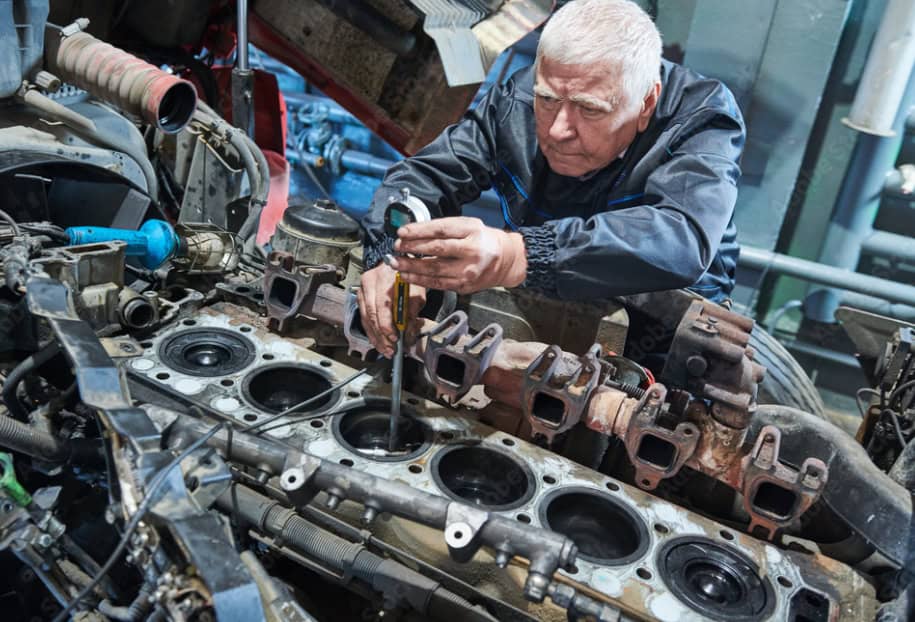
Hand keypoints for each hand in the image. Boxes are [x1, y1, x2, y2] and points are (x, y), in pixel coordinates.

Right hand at [357, 263, 426, 357]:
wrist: (394, 262)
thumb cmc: (406, 276)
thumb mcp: (416, 291)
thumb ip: (413, 312)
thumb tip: (408, 335)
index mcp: (385, 277)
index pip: (382, 305)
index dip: (387, 324)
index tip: (395, 337)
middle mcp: (369, 282)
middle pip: (371, 314)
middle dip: (381, 335)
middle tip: (390, 349)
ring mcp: (362, 289)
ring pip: (365, 318)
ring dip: (375, 337)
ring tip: (385, 350)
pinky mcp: (359, 296)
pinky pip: (363, 318)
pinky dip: (371, 331)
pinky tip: (378, 341)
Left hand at [390, 217, 526, 293]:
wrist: (505, 260)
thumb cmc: (482, 240)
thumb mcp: (468, 225)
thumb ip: (444, 228)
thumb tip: (413, 231)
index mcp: (472, 231)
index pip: (441, 229)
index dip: (419, 231)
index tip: (402, 232)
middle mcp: (472, 251)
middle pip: (437, 249)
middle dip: (413, 248)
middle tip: (396, 247)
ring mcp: (468, 270)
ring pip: (435, 269)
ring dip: (411, 267)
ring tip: (395, 263)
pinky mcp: (464, 285)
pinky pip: (437, 283)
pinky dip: (419, 280)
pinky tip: (407, 276)